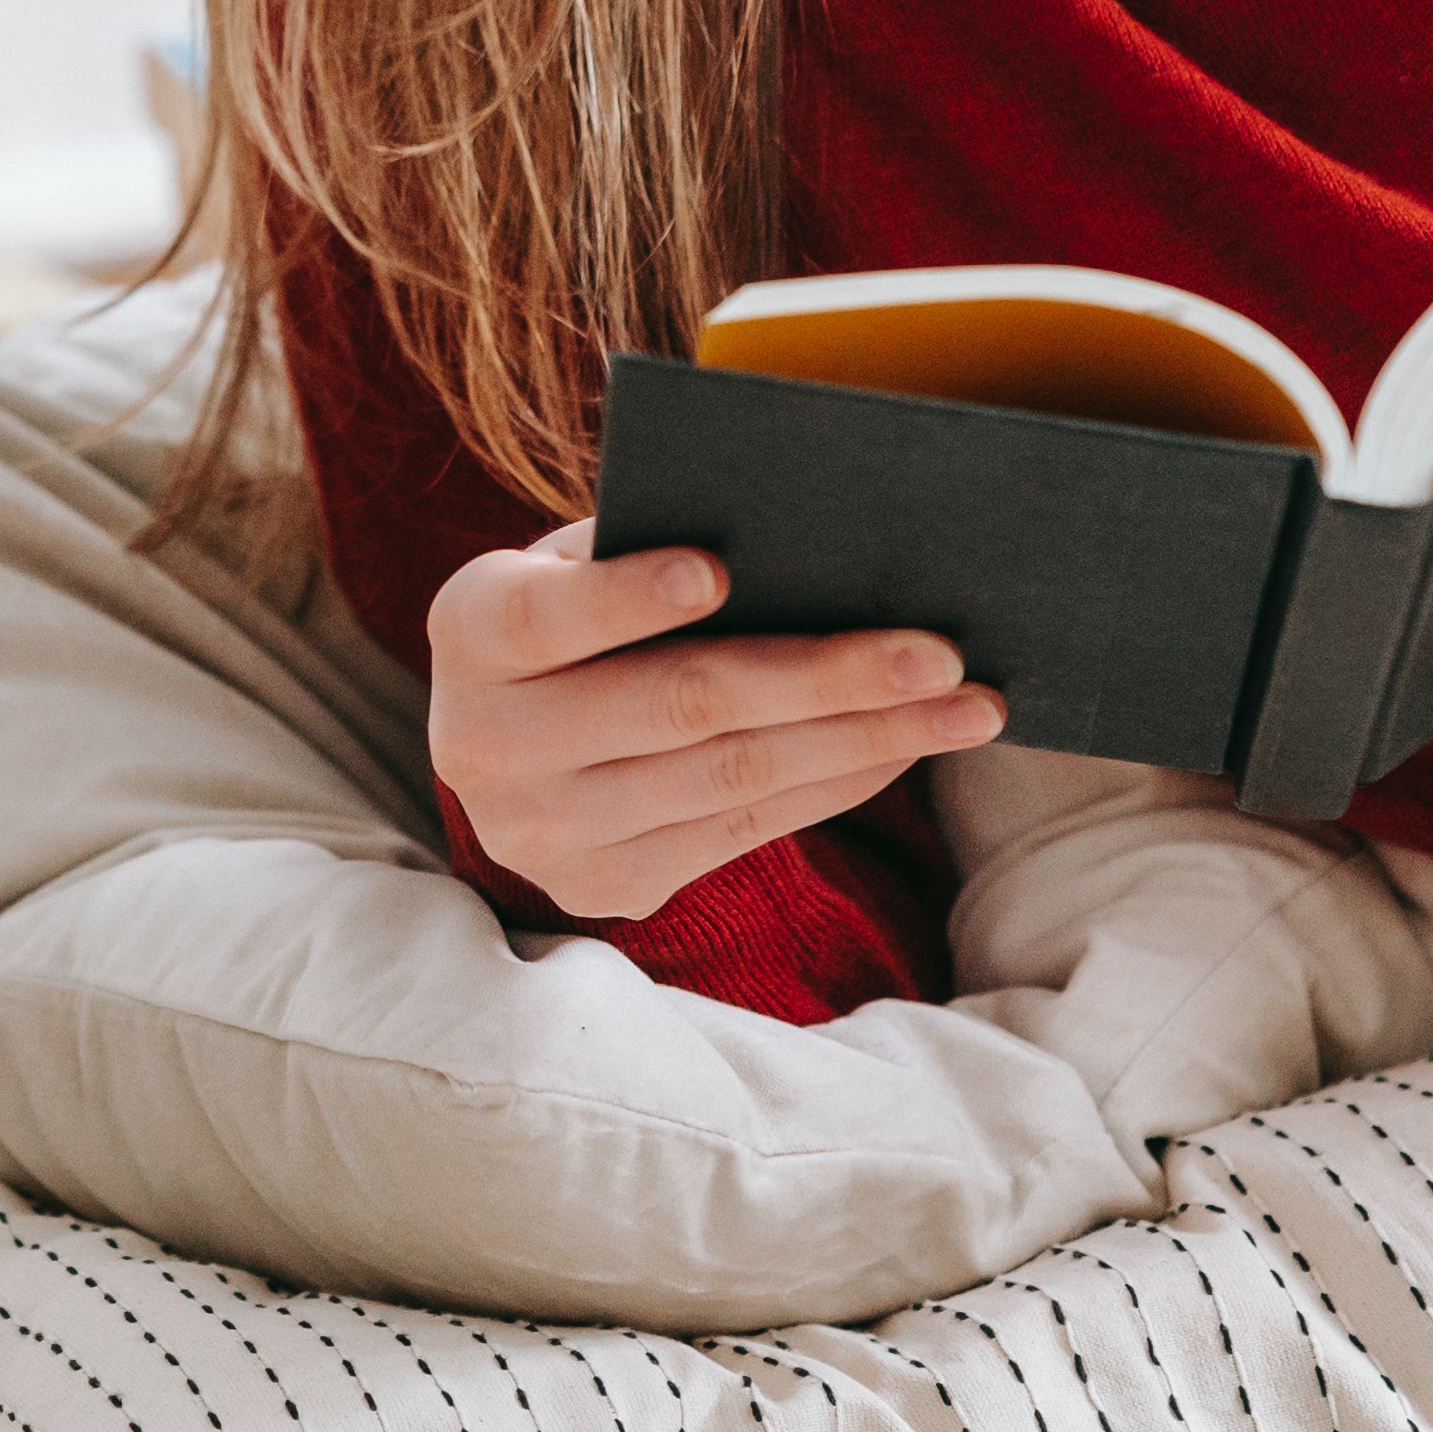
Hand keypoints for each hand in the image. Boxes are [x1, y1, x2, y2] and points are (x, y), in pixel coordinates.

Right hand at [431, 516, 1011, 922]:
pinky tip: (905, 744)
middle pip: (680, 707)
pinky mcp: (606, 887)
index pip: (549, 617)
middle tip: (937, 651)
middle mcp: (487, 746)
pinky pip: (747, 830)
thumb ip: (644, 547)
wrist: (506, 741)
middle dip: (824, 677)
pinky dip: (839, 782)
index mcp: (468, 631)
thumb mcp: (573, 562)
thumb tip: (805, 544)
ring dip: (866, 739)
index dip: (627, 597)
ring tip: (964, 705)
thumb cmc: (571, 612)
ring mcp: (545, 833)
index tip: (720, 571)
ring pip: (733, 777)